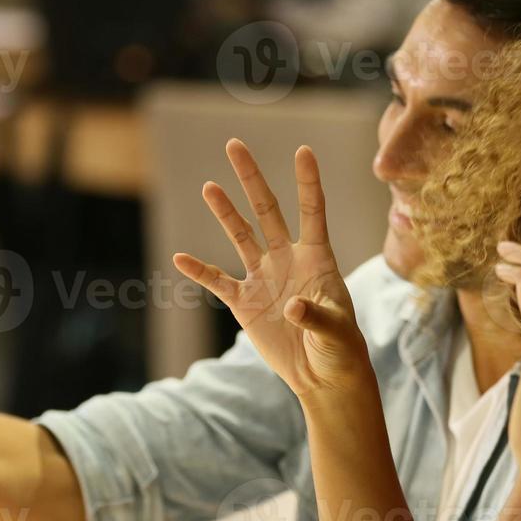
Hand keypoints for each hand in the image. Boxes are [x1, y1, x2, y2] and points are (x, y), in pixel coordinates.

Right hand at [173, 139, 370, 398]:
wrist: (322, 375)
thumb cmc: (340, 348)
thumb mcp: (336, 332)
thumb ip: (317, 316)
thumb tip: (293, 306)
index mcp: (317, 259)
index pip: (312, 212)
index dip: (308, 183)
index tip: (304, 151)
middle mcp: (288, 259)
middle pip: (267, 211)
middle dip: (251, 179)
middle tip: (235, 145)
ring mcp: (264, 278)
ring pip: (241, 237)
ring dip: (225, 213)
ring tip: (210, 186)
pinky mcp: (245, 303)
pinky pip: (218, 282)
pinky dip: (199, 271)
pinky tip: (181, 259)